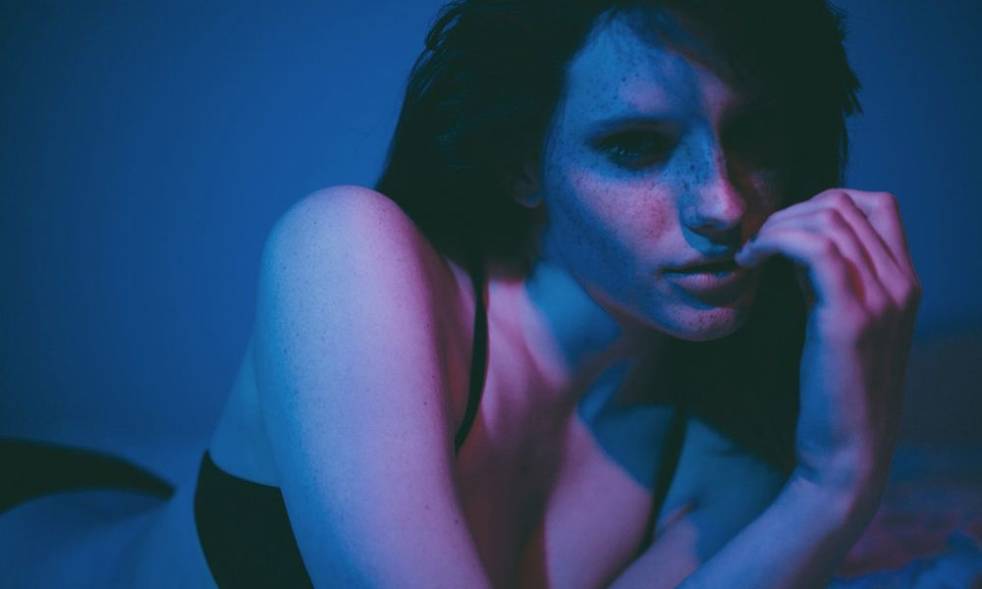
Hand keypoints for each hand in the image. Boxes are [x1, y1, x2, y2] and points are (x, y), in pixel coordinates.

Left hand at [734, 189, 921, 501]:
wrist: (847, 449)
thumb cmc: (834, 387)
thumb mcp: (840, 320)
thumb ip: (831, 279)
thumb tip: (795, 238)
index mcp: (905, 281)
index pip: (876, 203)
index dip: (822, 203)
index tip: (783, 231)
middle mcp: (901, 283)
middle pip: (844, 205)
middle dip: (789, 213)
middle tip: (756, 244)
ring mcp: (882, 298)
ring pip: (828, 220)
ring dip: (776, 226)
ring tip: (750, 253)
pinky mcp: (850, 318)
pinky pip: (815, 249)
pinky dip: (774, 241)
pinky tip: (750, 260)